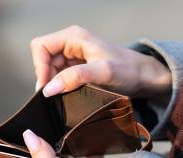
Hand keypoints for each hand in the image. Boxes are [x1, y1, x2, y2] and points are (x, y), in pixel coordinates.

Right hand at [31, 25, 170, 97]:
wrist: (143, 77)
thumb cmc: (128, 70)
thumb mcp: (103, 72)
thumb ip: (75, 77)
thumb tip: (48, 89)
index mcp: (73, 36)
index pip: (40, 47)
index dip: (39, 67)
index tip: (46, 87)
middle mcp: (71, 43)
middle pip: (44, 59)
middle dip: (46, 78)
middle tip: (54, 97)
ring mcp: (74, 56)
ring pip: (51, 70)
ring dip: (54, 84)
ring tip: (64, 96)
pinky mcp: (78, 67)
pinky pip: (61, 76)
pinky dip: (61, 86)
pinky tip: (69, 95)